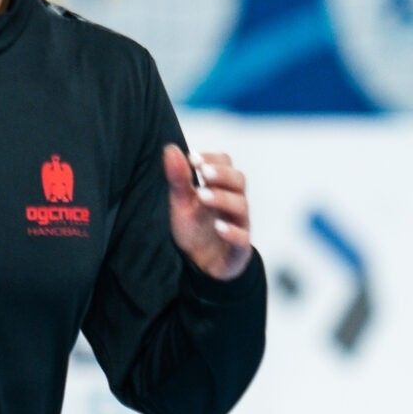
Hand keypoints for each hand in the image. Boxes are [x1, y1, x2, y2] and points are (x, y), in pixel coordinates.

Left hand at [165, 146, 251, 281]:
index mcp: (221, 188)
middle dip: (222, 174)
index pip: (226, 164)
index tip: (193, 159)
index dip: (213, 159)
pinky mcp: (238, 250)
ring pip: (241, 206)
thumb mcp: (182, 202)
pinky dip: (232, 231)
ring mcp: (239, 225)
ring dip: (222, 198)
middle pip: (239, 180)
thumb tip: (170, 148)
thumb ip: (178, 177)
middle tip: (203, 172)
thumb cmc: (194, 228)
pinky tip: (218, 226)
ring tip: (203, 196)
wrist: (201, 265)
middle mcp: (233, 203)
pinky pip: (242, 239)